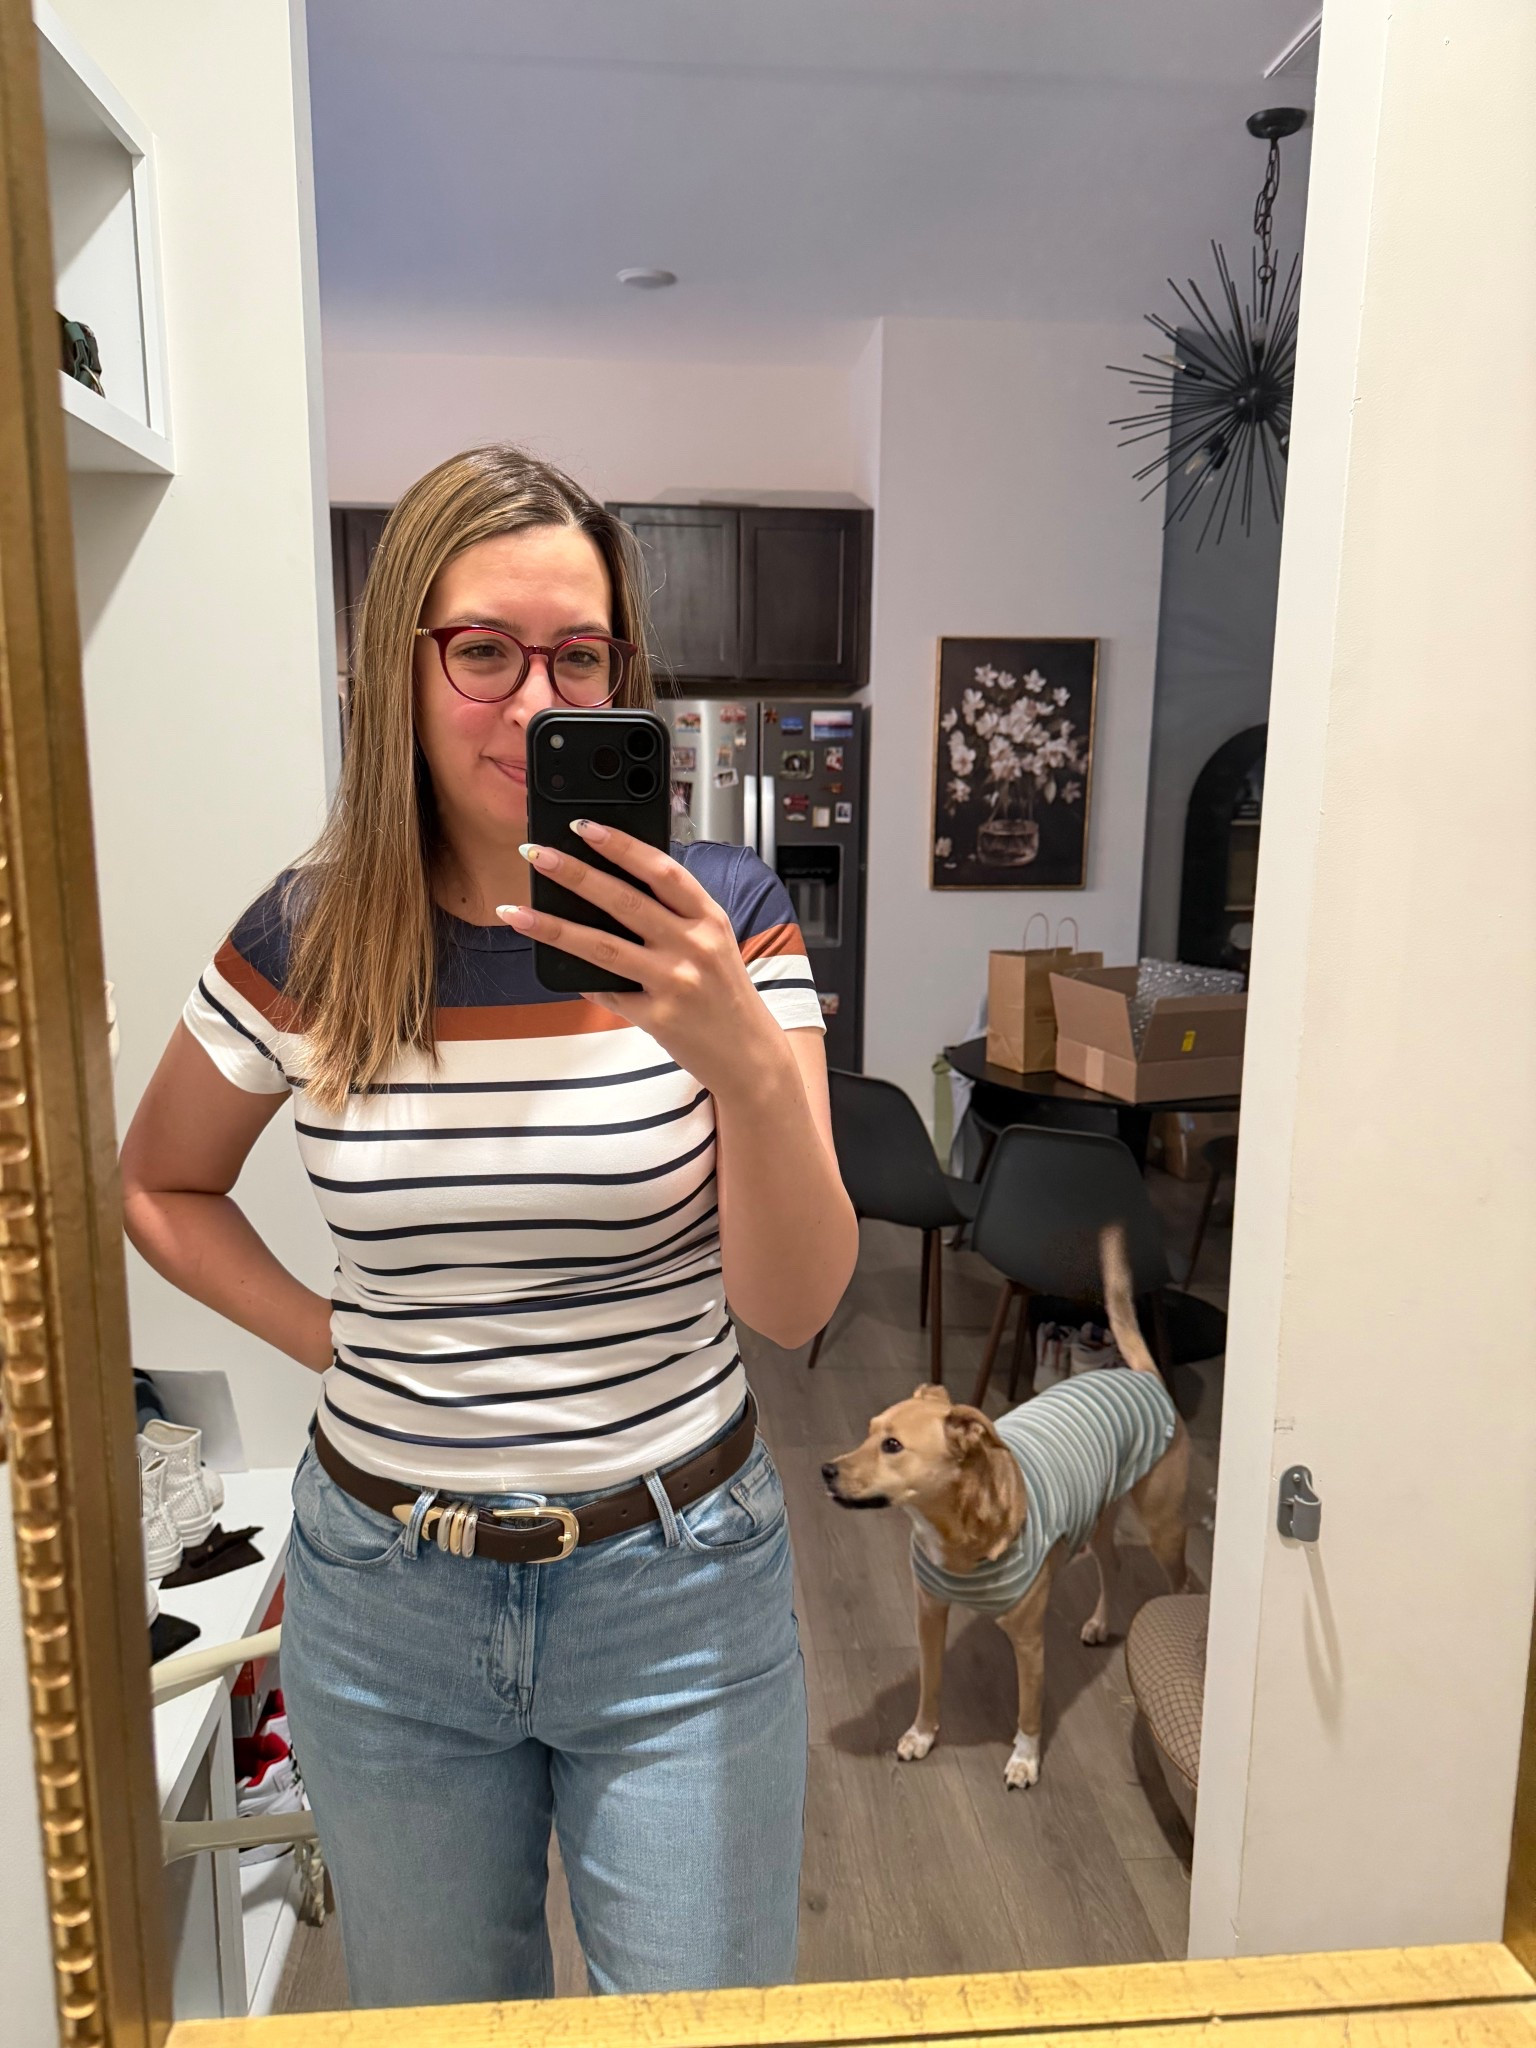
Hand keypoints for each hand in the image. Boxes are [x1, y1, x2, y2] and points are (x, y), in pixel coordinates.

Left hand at [498, 822, 784, 1102]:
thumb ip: (675, 914)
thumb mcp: (714, 941)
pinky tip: (549, 963)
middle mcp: (694, 946)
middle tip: (536, 854)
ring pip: (602, 946)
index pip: (661, 870)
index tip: (583, 827)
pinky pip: (606, 991)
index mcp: (709, 918)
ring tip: (516, 911)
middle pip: (624, 901)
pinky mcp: (657, 1017)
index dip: (621, 845)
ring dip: (553, 926)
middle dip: (574, 873)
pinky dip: (577, 977)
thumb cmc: (725, 992)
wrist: (748, 1053)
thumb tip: (611, 885)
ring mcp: (675, 982)